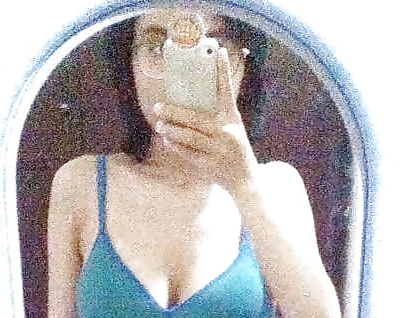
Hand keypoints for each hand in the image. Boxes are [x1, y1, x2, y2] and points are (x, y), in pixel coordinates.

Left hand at [153, 49, 258, 193]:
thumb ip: (217, 115)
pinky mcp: (209, 166)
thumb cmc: (236, 150)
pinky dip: (177, 147)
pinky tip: (168, 141)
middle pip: (197, 119)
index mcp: (232, 119)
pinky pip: (189, 154)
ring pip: (190, 138)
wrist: (245, 180)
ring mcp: (217, 151)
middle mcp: (226, 133)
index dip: (222, 72)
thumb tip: (192, 102)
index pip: (226, 91)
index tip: (218, 52)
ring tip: (160, 125)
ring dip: (172, 131)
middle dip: (175, 113)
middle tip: (158, 107)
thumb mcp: (234, 128)